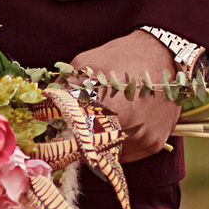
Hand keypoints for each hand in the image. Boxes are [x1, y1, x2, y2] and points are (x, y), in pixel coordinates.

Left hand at [69, 30, 180, 162]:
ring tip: (102, 123)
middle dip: (83, 144)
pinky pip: (130, 154)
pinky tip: (120, 125)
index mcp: (111, 113)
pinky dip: (121, 145)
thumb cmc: (123, 55)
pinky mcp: (155, 143)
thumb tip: (43, 102)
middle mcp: (131, 131)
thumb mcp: (86, 62)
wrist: (166, 54)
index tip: (61, 133)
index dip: (68, 139)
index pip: (78, 143)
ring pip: (112, 155)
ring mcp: (145, 140)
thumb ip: (63, 86)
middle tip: (78, 130)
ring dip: (103, 145)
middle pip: (94, 153)